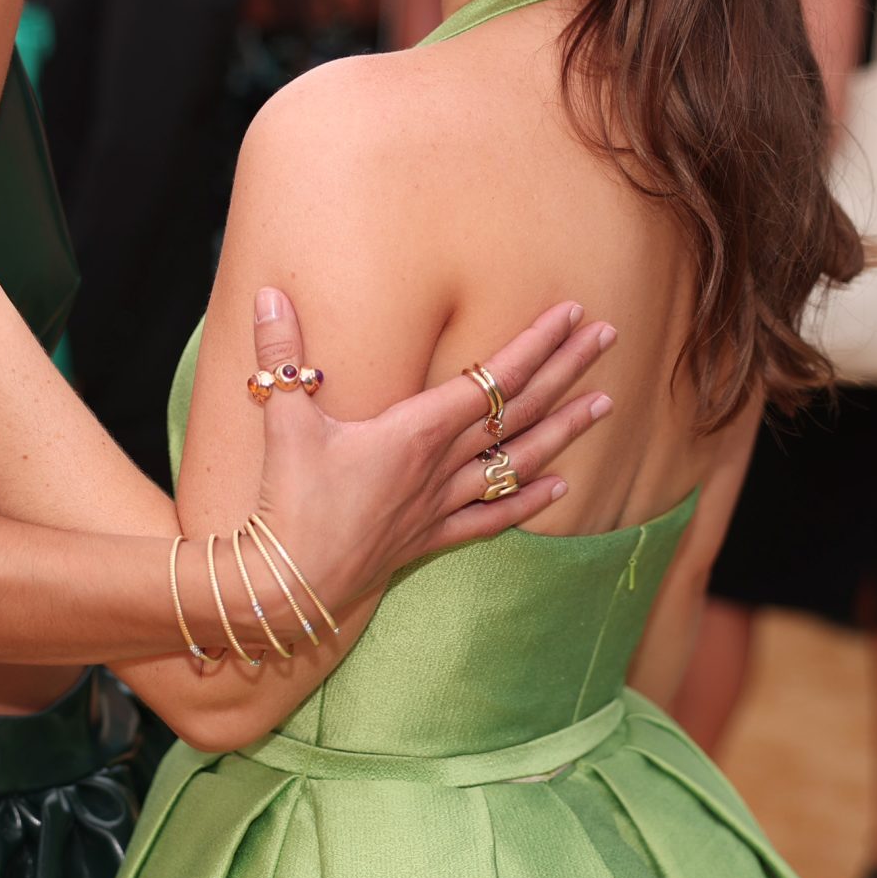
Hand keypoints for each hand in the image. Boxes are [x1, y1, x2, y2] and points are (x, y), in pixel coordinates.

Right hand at [239, 290, 617, 615]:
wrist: (289, 584)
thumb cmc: (289, 500)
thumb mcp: (284, 419)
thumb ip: (281, 352)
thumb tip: (268, 293)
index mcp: (417, 430)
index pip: (492, 376)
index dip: (535, 342)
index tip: (571, 313)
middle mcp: (442, 464)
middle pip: (519, 410)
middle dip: (567, 370)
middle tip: (608, 336)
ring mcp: (441, 504)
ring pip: (519, 461)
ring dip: (564, 430)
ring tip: (604, 404)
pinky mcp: (429, 538)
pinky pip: (492, 519)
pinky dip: (530, 502)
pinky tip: (562, 488)